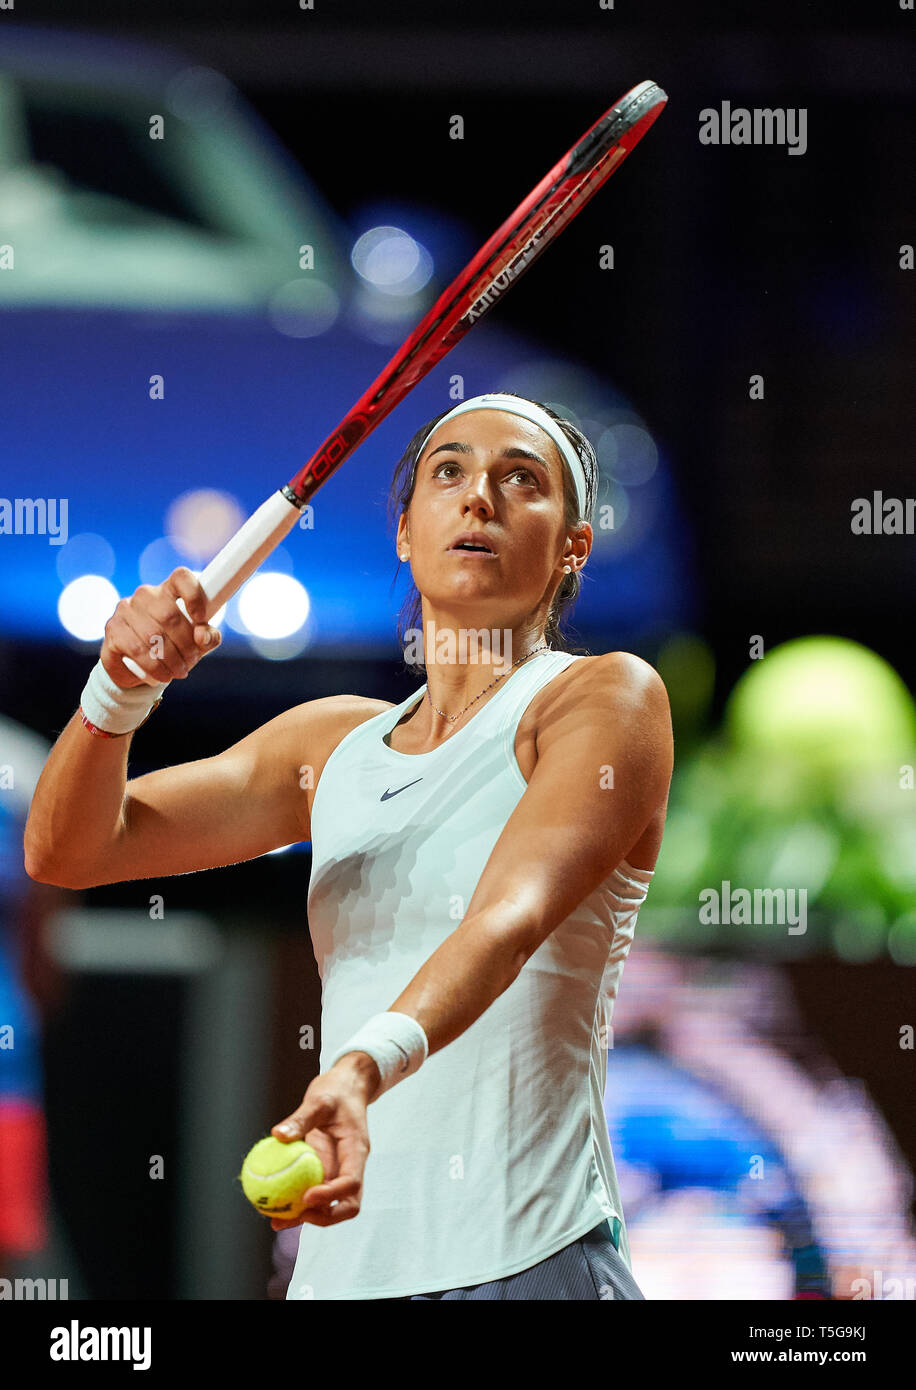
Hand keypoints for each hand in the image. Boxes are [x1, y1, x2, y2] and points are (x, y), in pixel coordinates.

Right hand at [100, 566, 220, 687]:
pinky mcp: (113, 629)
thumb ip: (208, 637)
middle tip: (192, 660)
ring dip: (171, 659)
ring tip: (180, 671)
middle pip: (170, 615)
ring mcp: (125, 609)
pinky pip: (137, 649)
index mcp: (168, 590)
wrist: (136, 668)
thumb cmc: (172, 647)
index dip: (194, 595)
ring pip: (153, 635)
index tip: (202, 618)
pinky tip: (163, 675)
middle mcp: (145, 595)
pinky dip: (154, 667)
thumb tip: (202, 636)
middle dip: (186, 644)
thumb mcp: (197, 643)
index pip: (181, 577)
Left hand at [267, 1055, 379, 1230]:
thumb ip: (301, 1118)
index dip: (331, 1195)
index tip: (306, 1196)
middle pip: (347, 1204)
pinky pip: (313, 1189)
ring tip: (276, 1220)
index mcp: (356, 1150)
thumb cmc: (337, 1090)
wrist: (347, 1086)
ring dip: (306, 1215)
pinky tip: (273, 1204)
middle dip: (323, 1216)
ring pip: (329, 1203)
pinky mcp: (325, 1168)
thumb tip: (278, 1135)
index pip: (351, 1182)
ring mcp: (338, 1169)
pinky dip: (296, 1200)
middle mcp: (350, 1165)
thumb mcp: (319, 1100)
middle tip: (295, 1214)